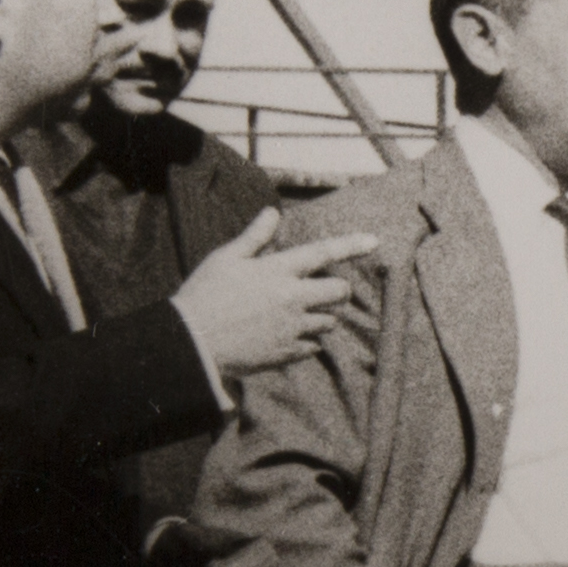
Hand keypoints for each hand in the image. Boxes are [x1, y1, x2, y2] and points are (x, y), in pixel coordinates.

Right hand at [173, 210, 379, 381]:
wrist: (193, 342)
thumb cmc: (205, 294)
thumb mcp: (225, 258)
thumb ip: (254, 237)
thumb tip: (272, 213)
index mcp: (278, 270)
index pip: (323, 253)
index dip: (350, 245)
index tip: (374, 241)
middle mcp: (292, 298)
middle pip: (339, 293)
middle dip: (339, 290)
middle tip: (327, 289)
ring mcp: (292, 328)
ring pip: (329, 322)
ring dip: (323, 316)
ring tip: (301, 313)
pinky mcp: (286, 353)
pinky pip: (312, 346)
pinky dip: (308, 340)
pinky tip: (289, 335)